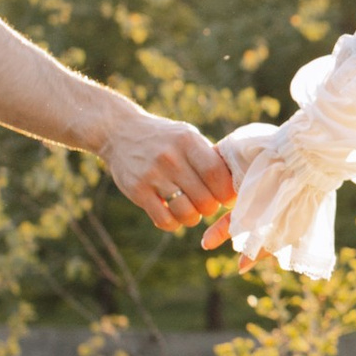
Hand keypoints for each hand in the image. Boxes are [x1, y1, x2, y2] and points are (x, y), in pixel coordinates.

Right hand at [100, 103, 235, 239]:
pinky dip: (173, 224)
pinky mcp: (137, 190)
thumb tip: (236, 183)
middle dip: (210, 208)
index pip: (216, 174)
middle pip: (204, 198)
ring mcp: (152, 175)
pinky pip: (164, 220)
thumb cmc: (163, 137)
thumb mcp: (187, 135)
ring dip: (192, 218)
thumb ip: (208, 156)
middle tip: (207, 205)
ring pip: (186, 212)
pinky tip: (172, 215)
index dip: (226, 192)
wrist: (118, 131)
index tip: (226, 197)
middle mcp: (171, 157)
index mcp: (188, 141)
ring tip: (190, 211)